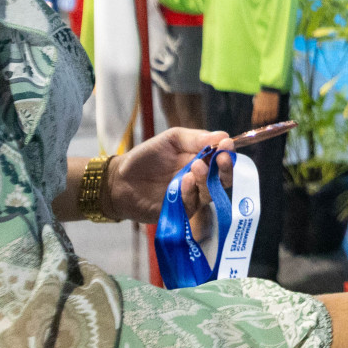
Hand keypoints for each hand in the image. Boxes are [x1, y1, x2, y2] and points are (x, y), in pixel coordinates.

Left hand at [107, 126, 237, 222]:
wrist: (120, 180)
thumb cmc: (145, 157)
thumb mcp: (170, 139)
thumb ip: (195, 138)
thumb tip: (222, 135)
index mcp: (201, 160)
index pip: (222, 157)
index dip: (227, 151)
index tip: (227, 144)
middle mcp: (200, 179)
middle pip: (223, 178)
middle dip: (226, 168)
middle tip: (222, 158)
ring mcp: (192, 196)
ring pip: (211, 191)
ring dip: (207, 178)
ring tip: (197, 166)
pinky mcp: (181, 211)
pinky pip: (193, 203)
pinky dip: (191, 191)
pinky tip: (185, 180)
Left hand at [252, 90, 279, 127]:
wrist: (269, 89)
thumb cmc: (262, 93)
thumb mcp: (257, 98)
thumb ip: (255, 103)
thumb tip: (255, 105)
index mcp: (257, 108)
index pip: (255, 118)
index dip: (256, 122)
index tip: (256, 123)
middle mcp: (263, 110)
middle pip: (262, 120)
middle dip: (262, 123)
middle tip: (262, 124)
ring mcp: (269, 109)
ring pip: (268, 119)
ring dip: (268, 121)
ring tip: (268, 122)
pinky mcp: (274, 108)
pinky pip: (274, 115)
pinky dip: (273, 118)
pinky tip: (273, 119)